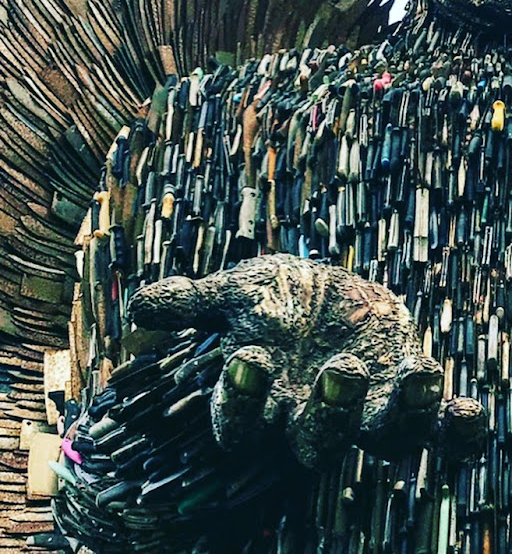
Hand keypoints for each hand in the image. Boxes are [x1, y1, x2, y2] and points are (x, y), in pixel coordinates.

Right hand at [128, 254, 485, 466]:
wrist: (324, 292)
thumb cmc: (273, 295)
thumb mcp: (236, 288)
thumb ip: (193, 300)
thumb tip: (139, 308)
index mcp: (264, 394)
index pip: (242, 418)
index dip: (244, 398)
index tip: (250, 357)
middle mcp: (310, 413)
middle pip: (314, 439)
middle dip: (326, 412)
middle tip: (339, 370)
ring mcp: (363, 407)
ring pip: (378, 436)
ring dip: (399, 413)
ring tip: (416, 375)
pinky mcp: (403, 393)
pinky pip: (433, 428)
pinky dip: (453, 429)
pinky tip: (467, 411)